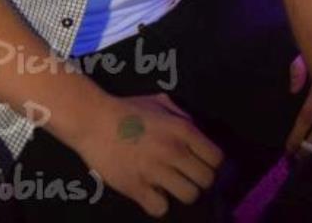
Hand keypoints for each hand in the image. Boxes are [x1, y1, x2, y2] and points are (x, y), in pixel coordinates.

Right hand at [73, 91, 222, 217]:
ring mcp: (156, 170)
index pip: (217, 158)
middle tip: (185, 176)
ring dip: (181, 192)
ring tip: (170, 185)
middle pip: (206, 180)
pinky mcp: (136, 187)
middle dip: (198, 180)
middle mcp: (174, 150)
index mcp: (183, 129)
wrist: (94, 120)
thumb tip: (198, 133)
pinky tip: (151, 192)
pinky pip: (161, 208)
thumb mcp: (161, 102)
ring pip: (189, 196)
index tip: (200, 163)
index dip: (211, 163)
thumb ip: (183, 116)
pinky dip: (157, 203)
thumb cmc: (128, 109)